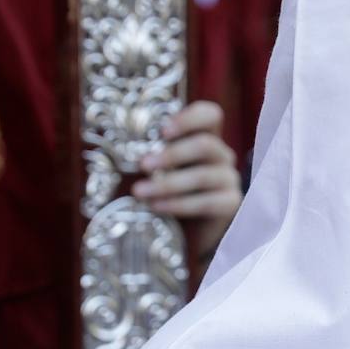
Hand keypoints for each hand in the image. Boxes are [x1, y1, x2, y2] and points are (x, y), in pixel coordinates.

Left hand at [134, 100, 241, 261]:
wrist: (188, 233)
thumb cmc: (168, 193)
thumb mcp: (158, 170)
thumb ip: (150, 155)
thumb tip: (119, 146)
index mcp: (204, 138)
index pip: (210, 115)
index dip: (189, 118)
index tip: (163, 131)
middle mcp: (221, 155)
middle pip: (206, 144)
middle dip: (172, 154)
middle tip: (143, 165)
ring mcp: (229, 179)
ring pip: (204, 175)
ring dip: (169, 183)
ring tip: (140, 192)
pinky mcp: (230, 204)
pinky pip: (207, 202)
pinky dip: (179, 204)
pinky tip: (158, 207)